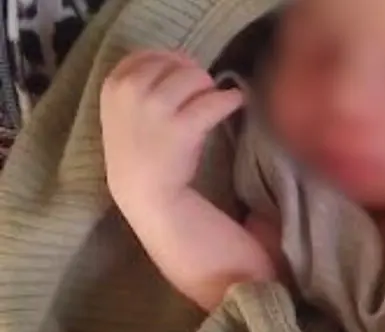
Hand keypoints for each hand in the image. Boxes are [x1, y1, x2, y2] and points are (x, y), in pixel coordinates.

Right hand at [100, 50, 243, 210]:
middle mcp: (132, 91)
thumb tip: (182, 60)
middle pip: (176, 63)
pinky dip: (231, 99)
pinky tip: (236, 101)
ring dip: (211, 86)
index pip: (149, 55)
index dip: (172, 61)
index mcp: (114, 84)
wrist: (142, 191)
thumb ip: (141, 82)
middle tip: (202, 92)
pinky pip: (216, 101)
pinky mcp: (183, 128)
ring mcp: (156, 108)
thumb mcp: (122, 110)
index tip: (183, 73)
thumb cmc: (136, 151)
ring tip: (215, 99)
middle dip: (194, 74)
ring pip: (196, 76)